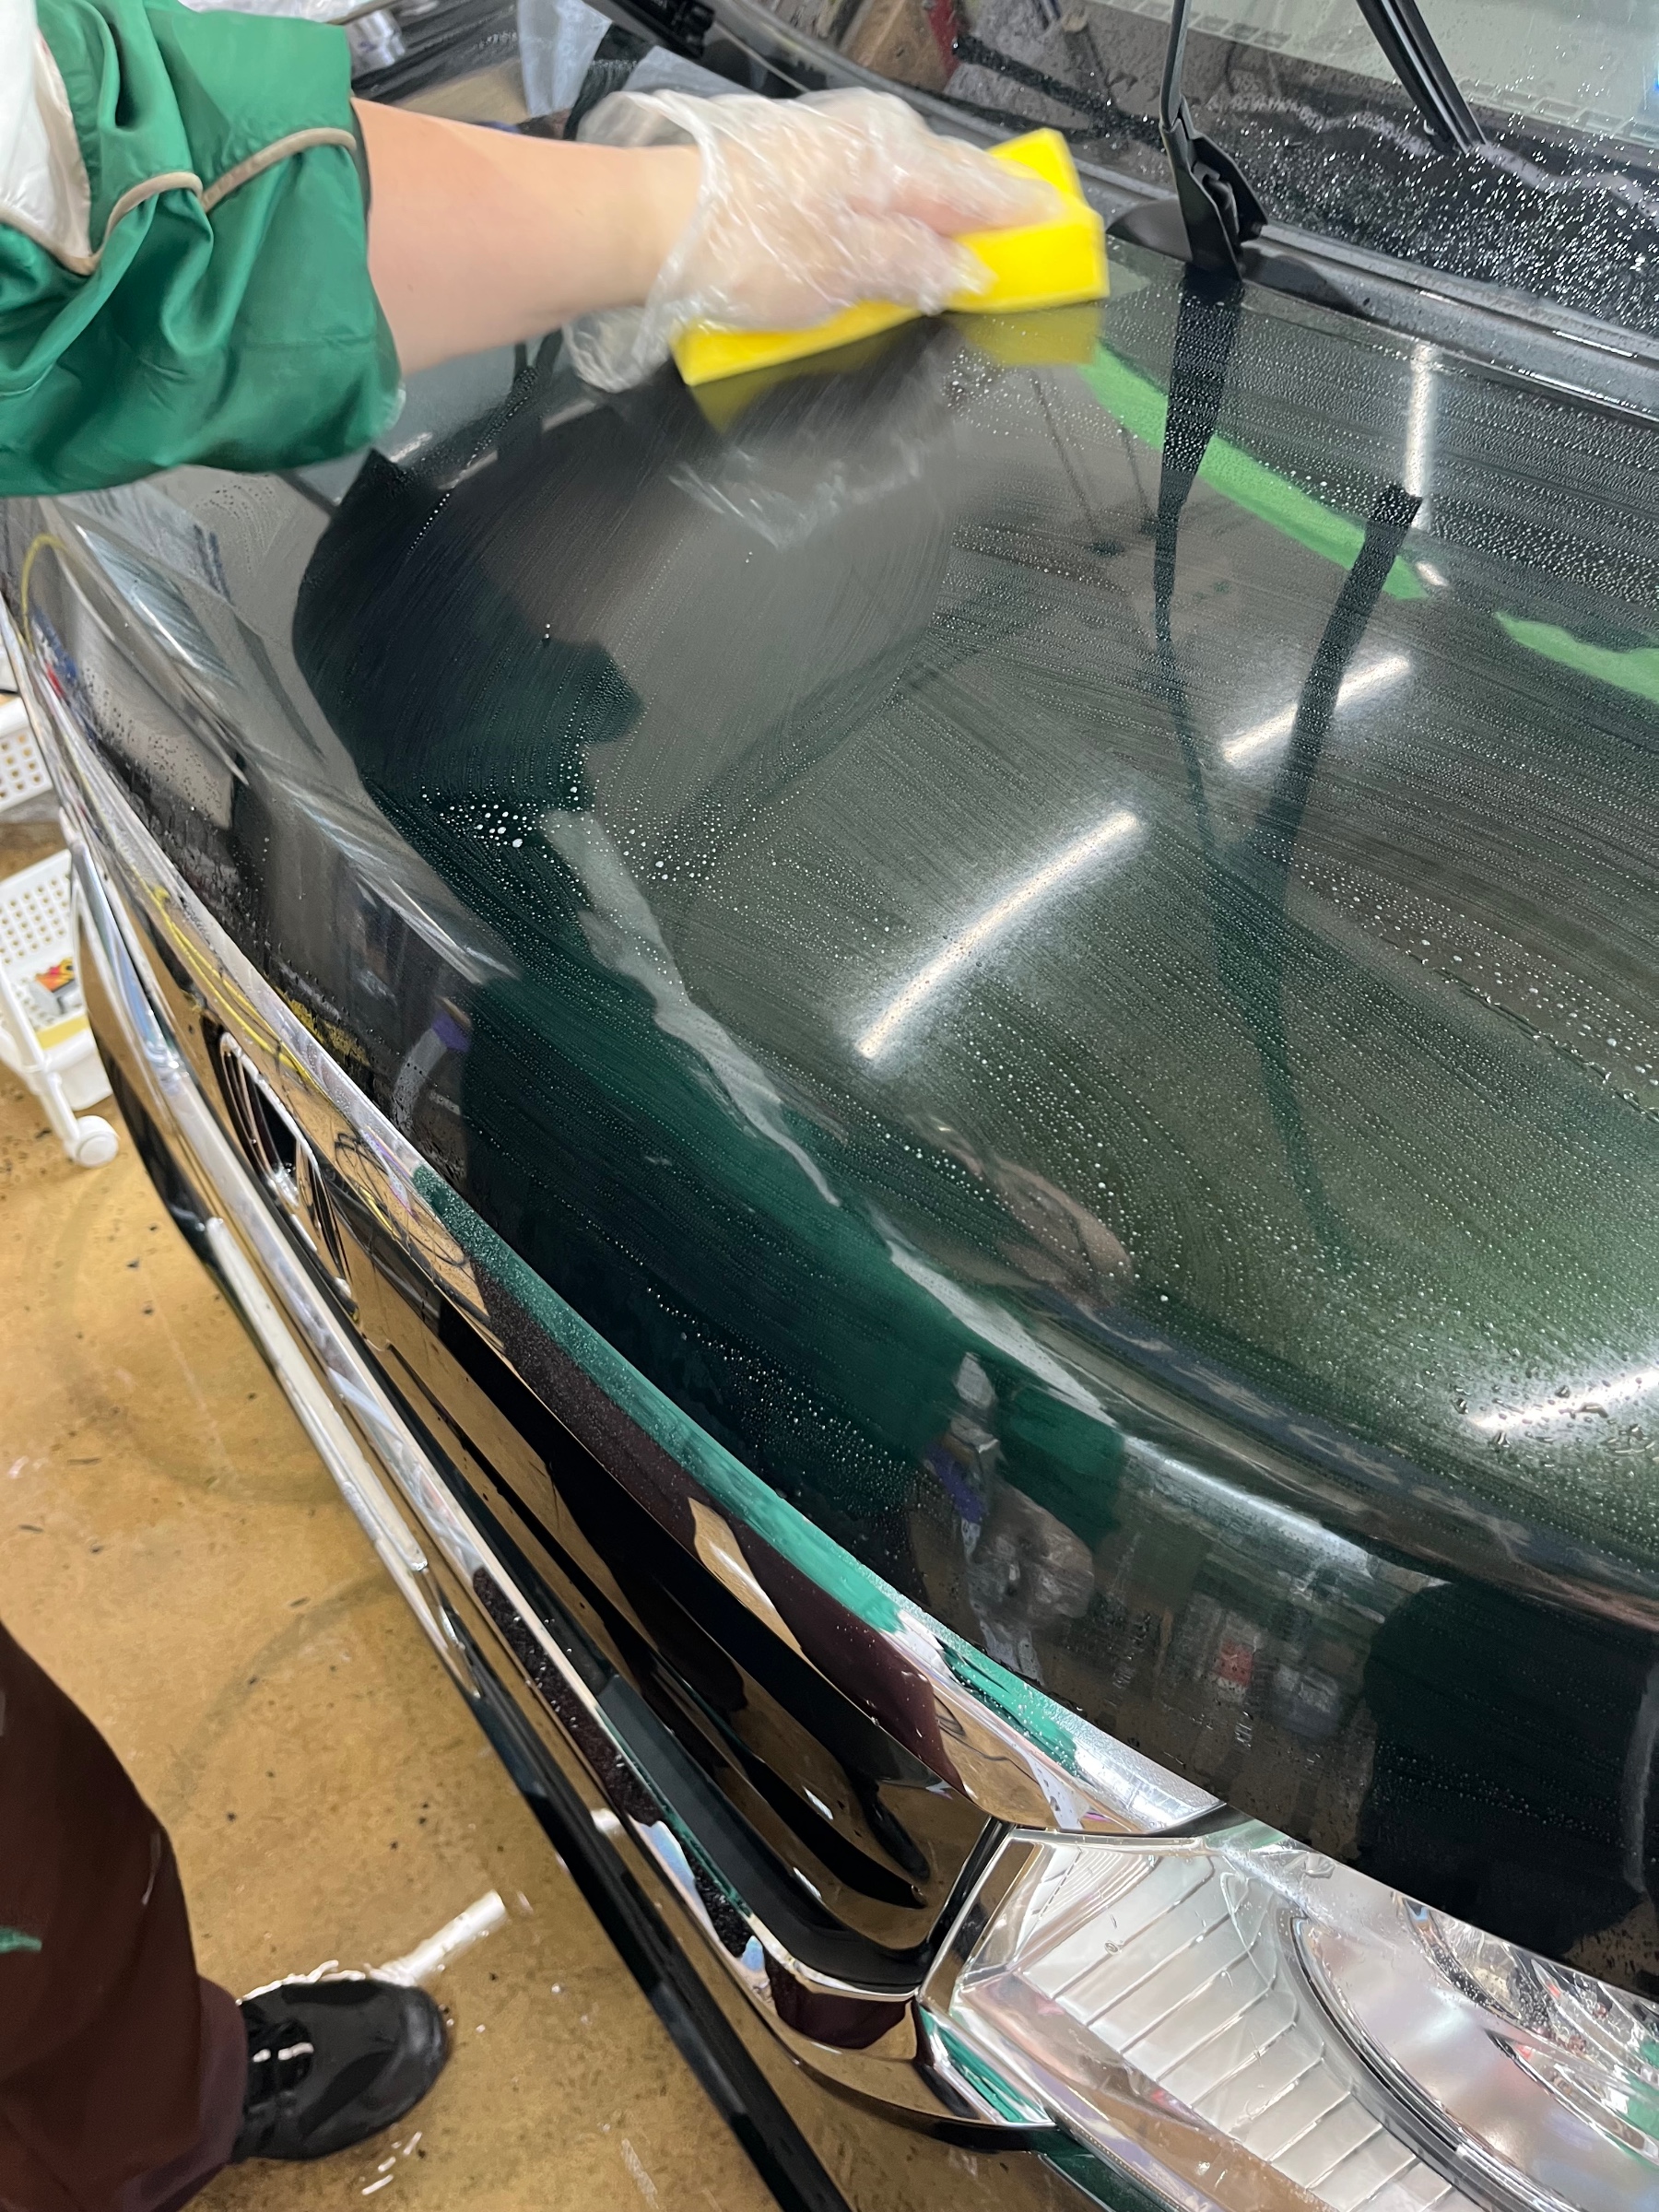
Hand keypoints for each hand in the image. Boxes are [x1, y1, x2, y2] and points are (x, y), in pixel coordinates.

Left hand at [566, 89, 1061, 389]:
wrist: (651, 225)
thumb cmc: (744, 243)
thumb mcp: (849, 270)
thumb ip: (917, 267)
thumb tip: (970, 271)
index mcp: (894, 160)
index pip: (983, 188)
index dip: (1025, 216)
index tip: (1061, 230)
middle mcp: (869, 143)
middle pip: (949, 181)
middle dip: (988, 212)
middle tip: (1028, 240)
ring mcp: (830, 152)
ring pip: (908, 186)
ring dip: (940, 216)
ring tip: (971, 250)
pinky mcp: (795, 171)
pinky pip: (868, 194)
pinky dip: (893, 219)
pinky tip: (895, 244)